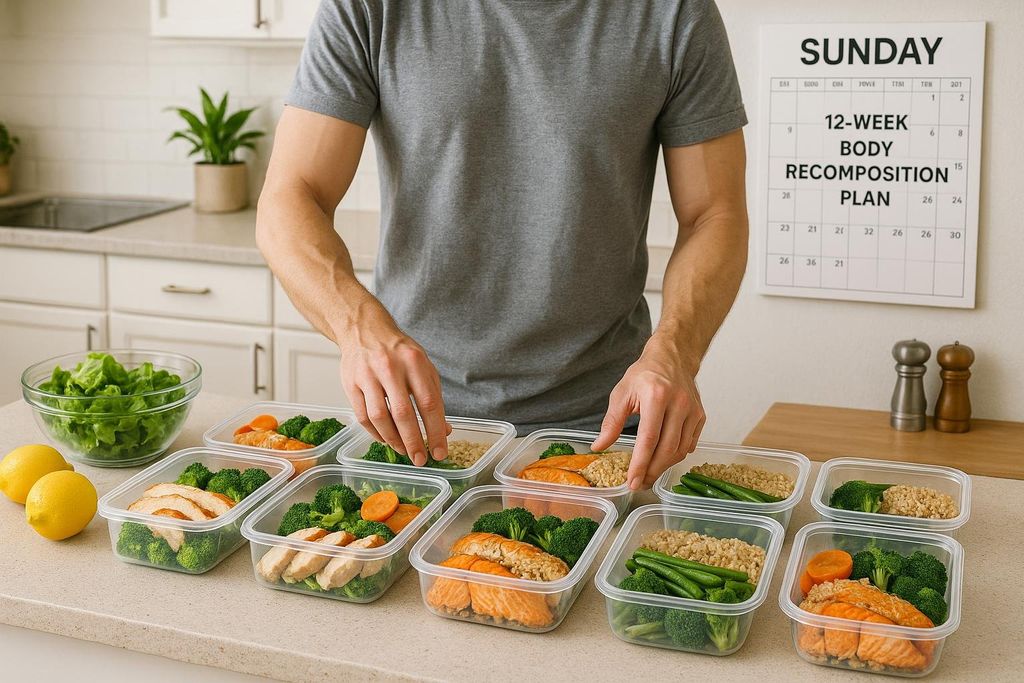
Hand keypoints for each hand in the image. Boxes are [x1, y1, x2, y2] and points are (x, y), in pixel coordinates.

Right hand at [337, 307, 448, 465]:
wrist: (364, 331)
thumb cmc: (398, 352)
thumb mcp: (423, 367)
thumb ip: (434, 397)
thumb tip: (444, 431)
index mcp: (414, 362)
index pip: (428, 403)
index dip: (435, 431)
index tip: (440, 451)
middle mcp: (390, 368)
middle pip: (403, 413)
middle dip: (414, 441)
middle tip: (421, 460)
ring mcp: (367, 376)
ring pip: (380, 417)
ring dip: (394, 440)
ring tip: (405, 452)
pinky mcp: (350, 384)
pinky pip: (363, 416)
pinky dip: (376, 433)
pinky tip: (387, 440)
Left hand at [591, 334, 705, 489]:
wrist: (672, 358)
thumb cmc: (644, 375)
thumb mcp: (621, 393)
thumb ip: (611, 422)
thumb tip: (599, 446)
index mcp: (656, 396)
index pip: (649, 439)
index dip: (640, 464)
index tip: (632, 481)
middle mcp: (678, 404)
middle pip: (667, 449)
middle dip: (652, 471)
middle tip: (639, 484)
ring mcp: (693, 411)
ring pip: (680, 450)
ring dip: (663, 467)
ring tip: (648, 474)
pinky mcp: (701, 416)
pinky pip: (689, 444)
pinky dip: (676, 456)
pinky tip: (663, 459)